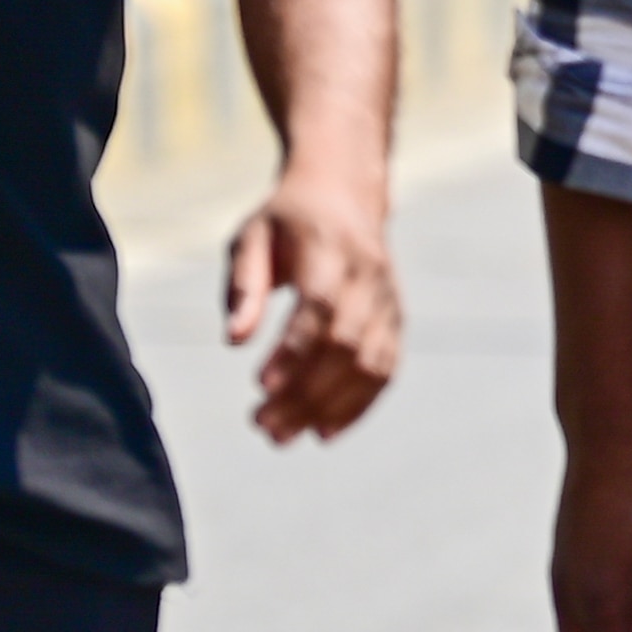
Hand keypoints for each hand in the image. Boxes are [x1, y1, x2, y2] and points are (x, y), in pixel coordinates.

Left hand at [224, 161, 400, 441]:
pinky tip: (324, 431)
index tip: (260, 387)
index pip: (321, 308)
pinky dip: (359, 406)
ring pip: (370, 364)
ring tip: (282, 436)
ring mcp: (389, 300)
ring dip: (329, 407)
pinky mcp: (397, 320)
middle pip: (346, 345)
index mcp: (331, 249)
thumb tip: (234, 340)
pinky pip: (386, 370)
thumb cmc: (285, 221)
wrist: (345, 195)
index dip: (295, 351)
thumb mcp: (251, 238)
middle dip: (306, 391)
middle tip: (262, 426)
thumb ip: (244, 285)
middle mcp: (369, 277)